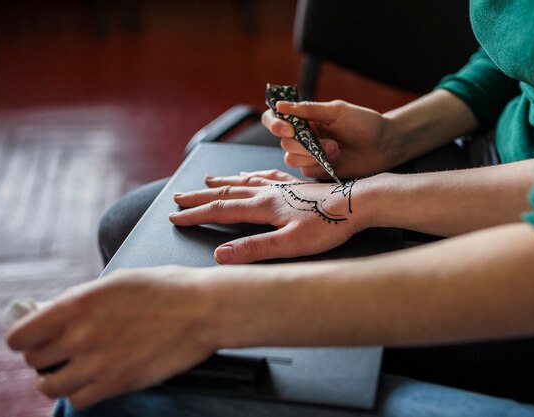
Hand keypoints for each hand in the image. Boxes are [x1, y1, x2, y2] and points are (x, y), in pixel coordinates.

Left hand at [5, 266, 217, 409]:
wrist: (204, 309)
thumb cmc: (167, 288)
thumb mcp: (117, 280)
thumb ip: (81, 298)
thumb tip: (53, 312)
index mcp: (78, 304)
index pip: (21, 336)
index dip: (25, 337)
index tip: (35, 336)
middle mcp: (82, 335)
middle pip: (34, 361)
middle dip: (44, 355)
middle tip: (60, 350)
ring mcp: (100, 363)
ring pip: (51, 387)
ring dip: (57, 378)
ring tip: (72, 369)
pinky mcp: (120, 383)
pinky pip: (79, 401)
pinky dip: (81, 393)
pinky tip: (93, 379)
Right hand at [170, 171, 366, 263]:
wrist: (358, 202)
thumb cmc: (329, 225)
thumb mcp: (291, 244)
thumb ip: (254, 249)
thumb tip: (221, 256)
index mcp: (265, 206)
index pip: (221, 210)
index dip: (196, 214)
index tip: (175, 217)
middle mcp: (270, 192)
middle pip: (227, 193)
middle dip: (200, 197)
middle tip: (179, 197)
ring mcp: (283, 187)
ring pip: (244, 181)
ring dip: (222, 183)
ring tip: (206, 181)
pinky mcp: (297, 186)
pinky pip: (266, 176)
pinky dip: (250, 175)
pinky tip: (250, 174)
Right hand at [261, 100, 395, 178]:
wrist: (385, 145)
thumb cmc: (364, 123)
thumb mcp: (336, 111)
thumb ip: (308, 109)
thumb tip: (280, 105)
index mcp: (305, 119)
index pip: (275, 120)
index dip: (275, 124)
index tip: (288, 129)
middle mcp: (304, 137)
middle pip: (284, 143)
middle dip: (303, 145)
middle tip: (329, 142)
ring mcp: (311, 155)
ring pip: (292, 159)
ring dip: (313, 156)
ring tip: (336, 150)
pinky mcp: (319, 171)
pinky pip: (305, 173)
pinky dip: (319, 167)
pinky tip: (336, 161)